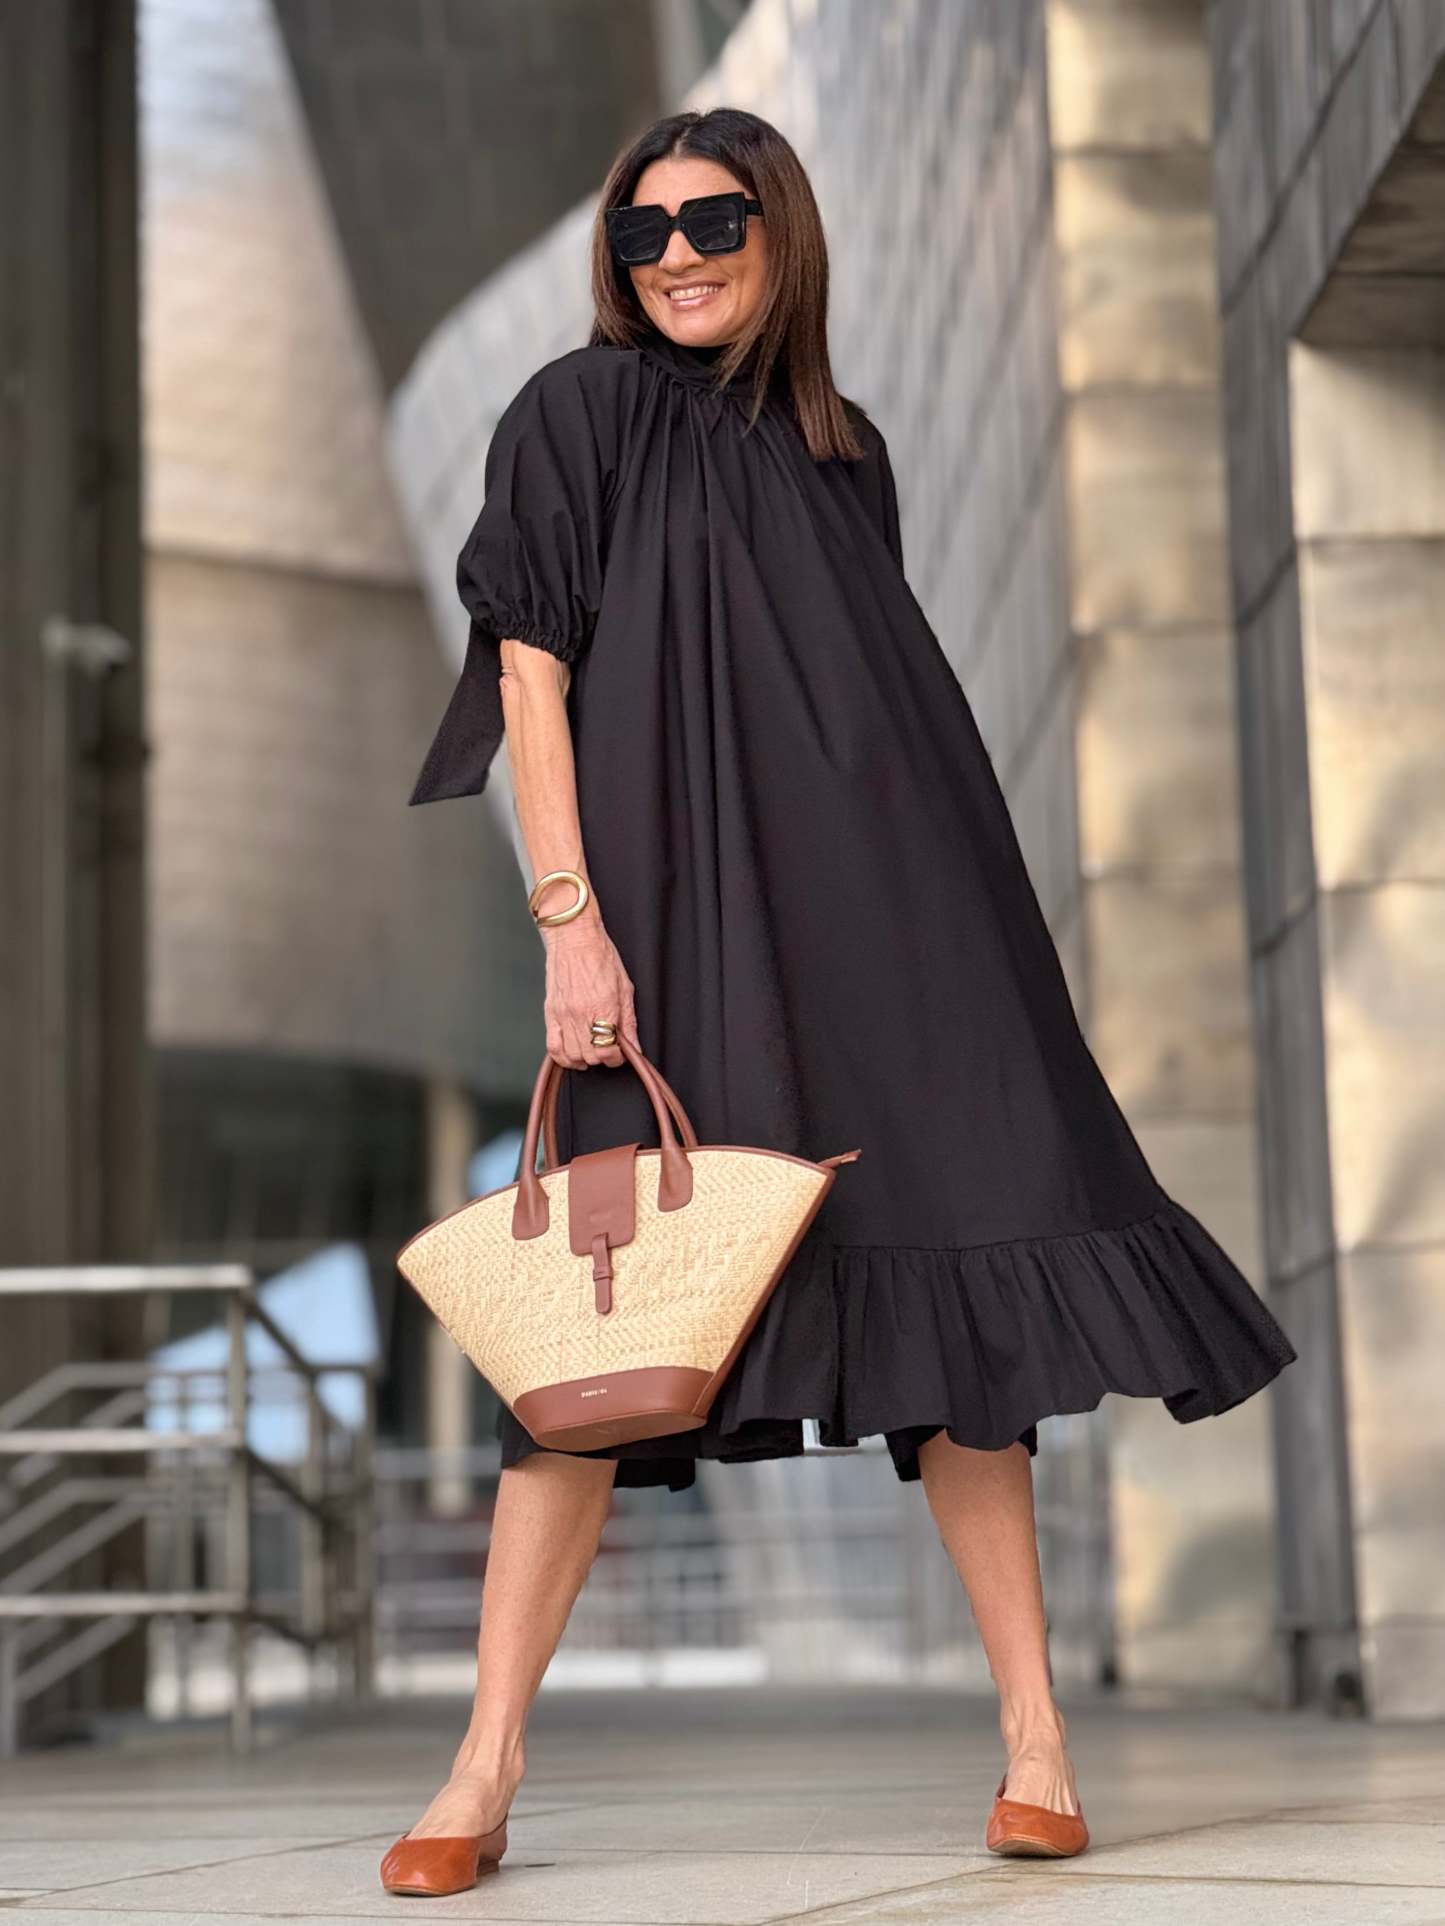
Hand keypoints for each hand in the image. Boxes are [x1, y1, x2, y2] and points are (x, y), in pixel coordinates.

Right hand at [542, 918, 639, 1069]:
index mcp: (603, 1007)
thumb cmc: (600, 956)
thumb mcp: (625, 988)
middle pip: (591, 1055)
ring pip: (572, 1055)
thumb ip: (629, 1021)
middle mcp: (581, 1014)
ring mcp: (563, 1015)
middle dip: (602, 1057)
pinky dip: (562, 1057)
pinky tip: (571, 1056)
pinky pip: (552, 1047)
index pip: (608, 1049)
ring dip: (584, 1059)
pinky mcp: (550, 1013)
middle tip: (608, 1049)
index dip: (617, 1058)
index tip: (620, 1053)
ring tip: (591, 1052)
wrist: (574, 938)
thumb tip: (634, 1045)